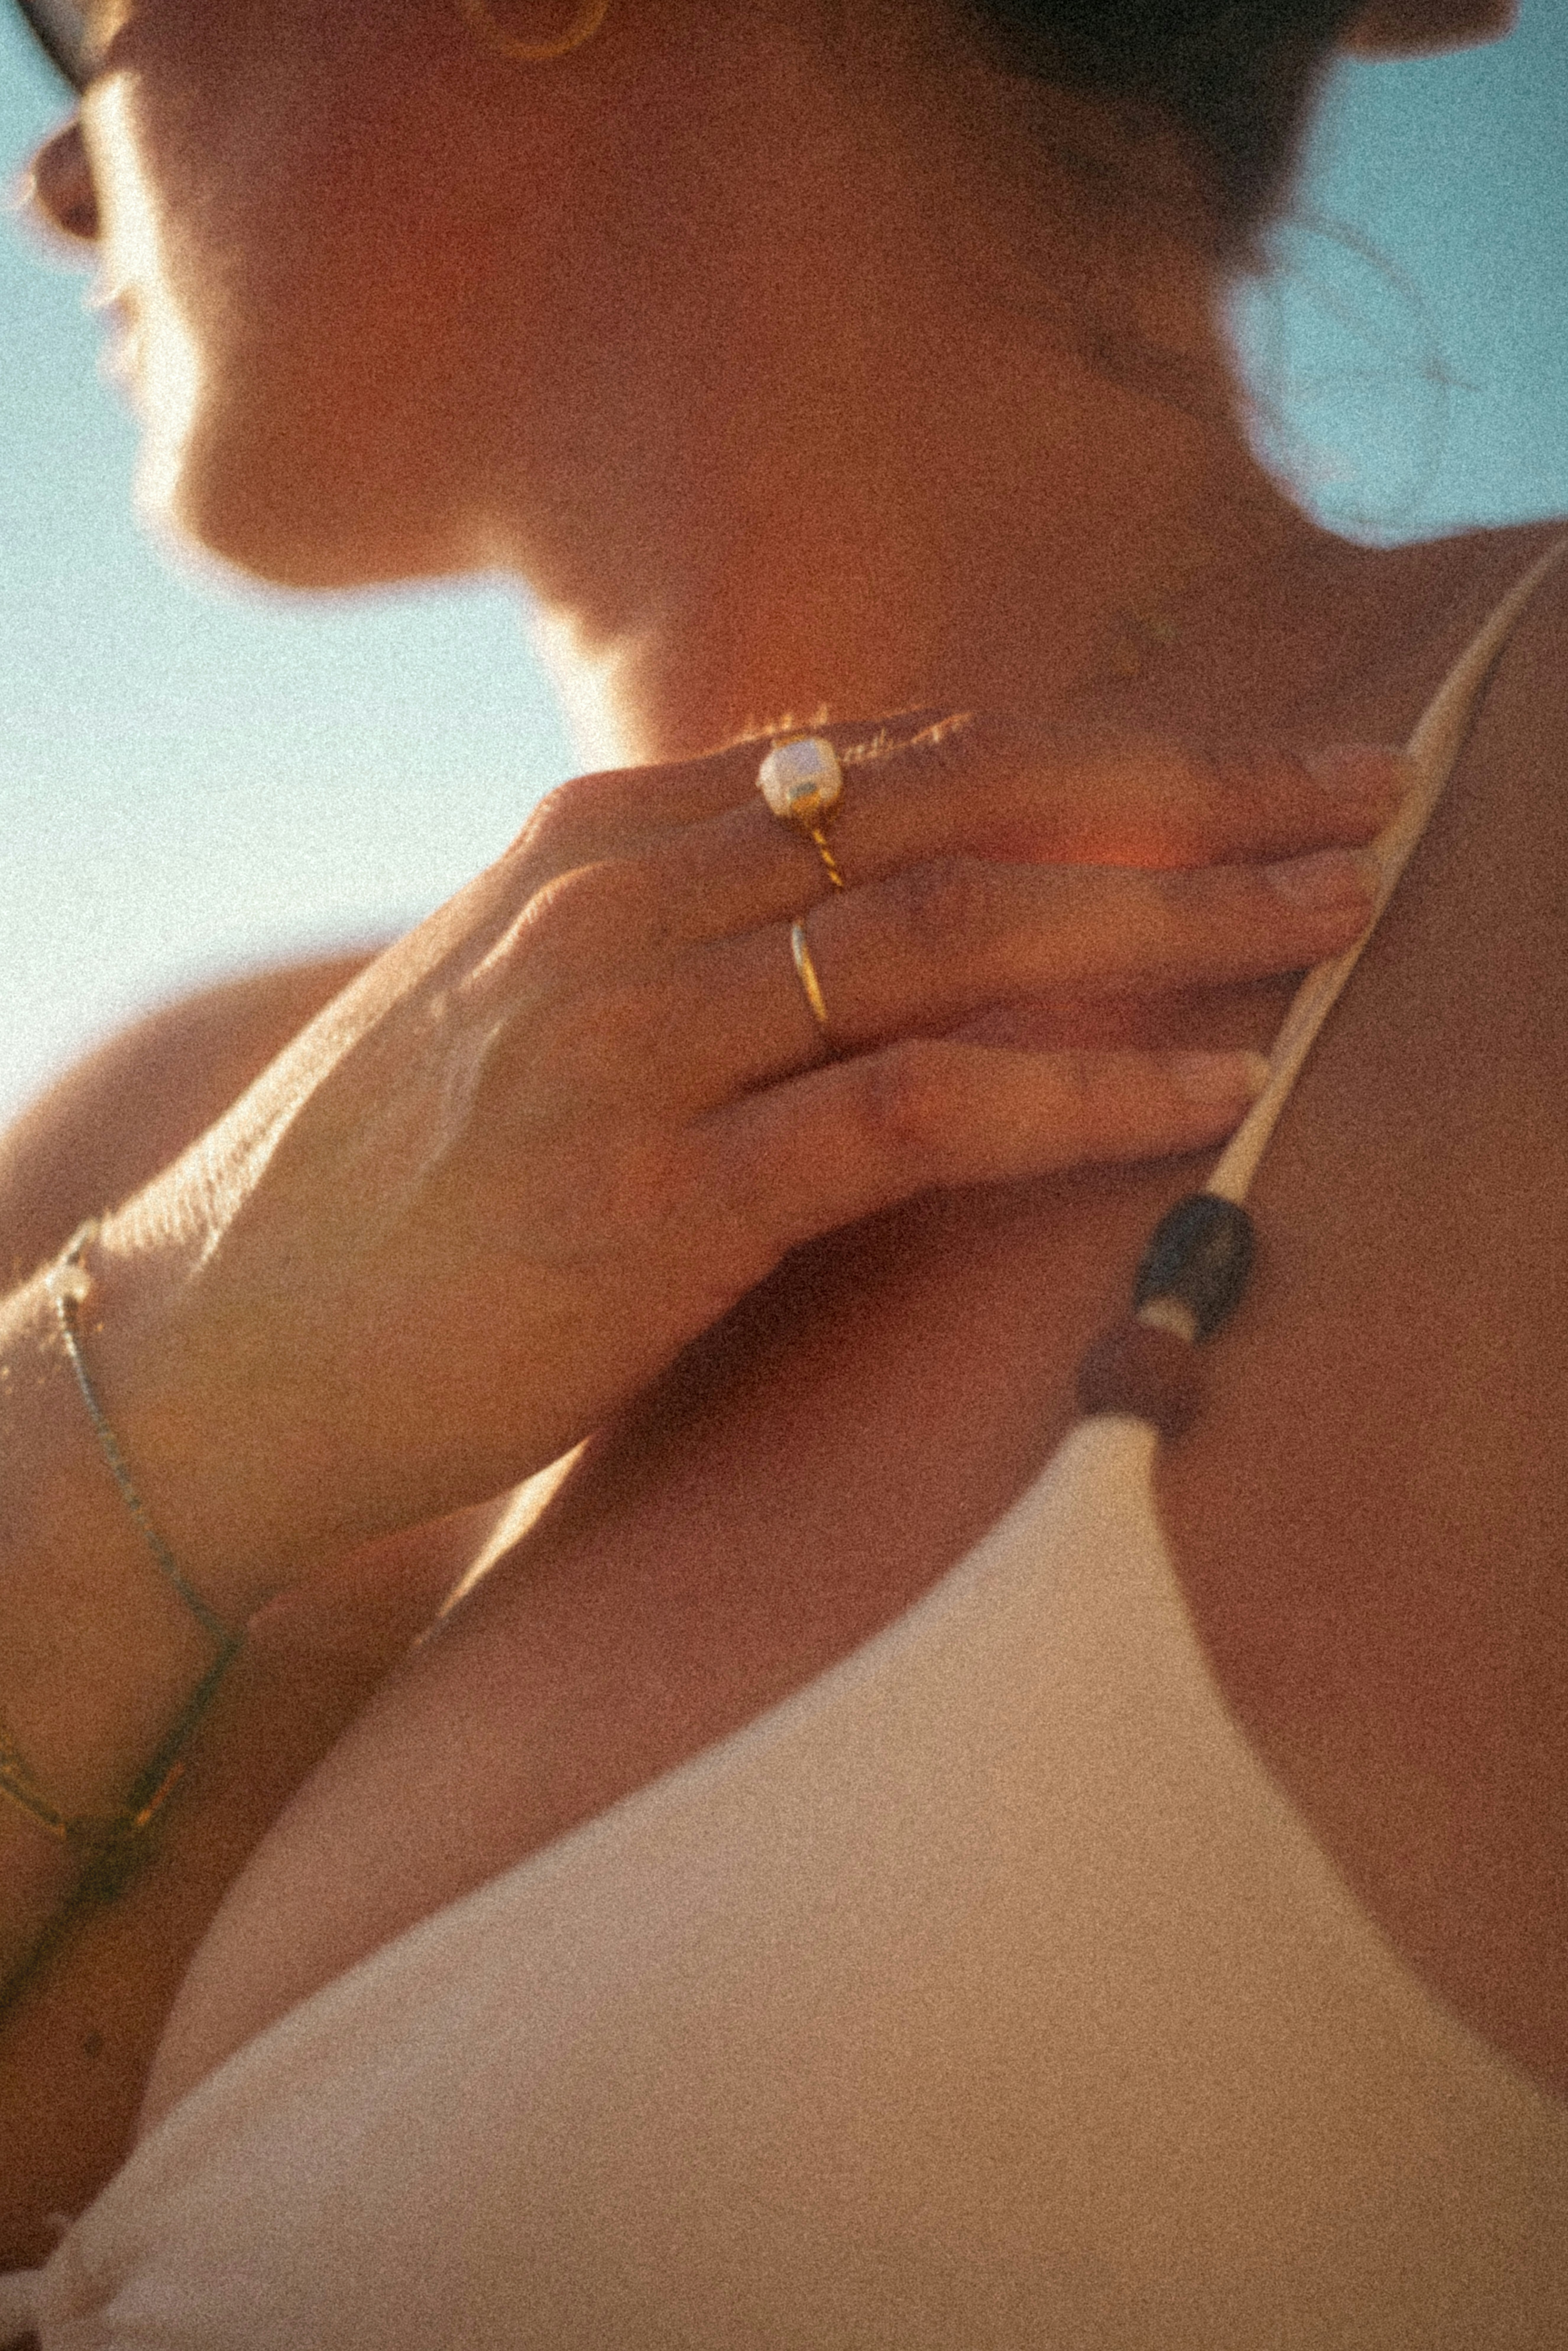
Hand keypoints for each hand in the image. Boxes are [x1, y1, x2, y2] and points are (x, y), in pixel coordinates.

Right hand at [90, 715, 1402, 1608]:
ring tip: (1336, 922)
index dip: (1096, 756)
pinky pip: (912, 1111)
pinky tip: (1205, 1088)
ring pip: (961, 936)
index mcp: (607, 836)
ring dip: (1174, 925)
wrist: (214, 1346)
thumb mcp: (535, 991)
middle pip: (966, 809)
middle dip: (1185, 799)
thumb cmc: (395, 1186)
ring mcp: (636, 1045)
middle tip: (1354, 799)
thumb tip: (858, 851)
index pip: (904, 756)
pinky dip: (1075, 1093)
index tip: (1241, 774)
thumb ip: (689, 911)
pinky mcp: (653, 1200)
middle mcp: (627, 901)